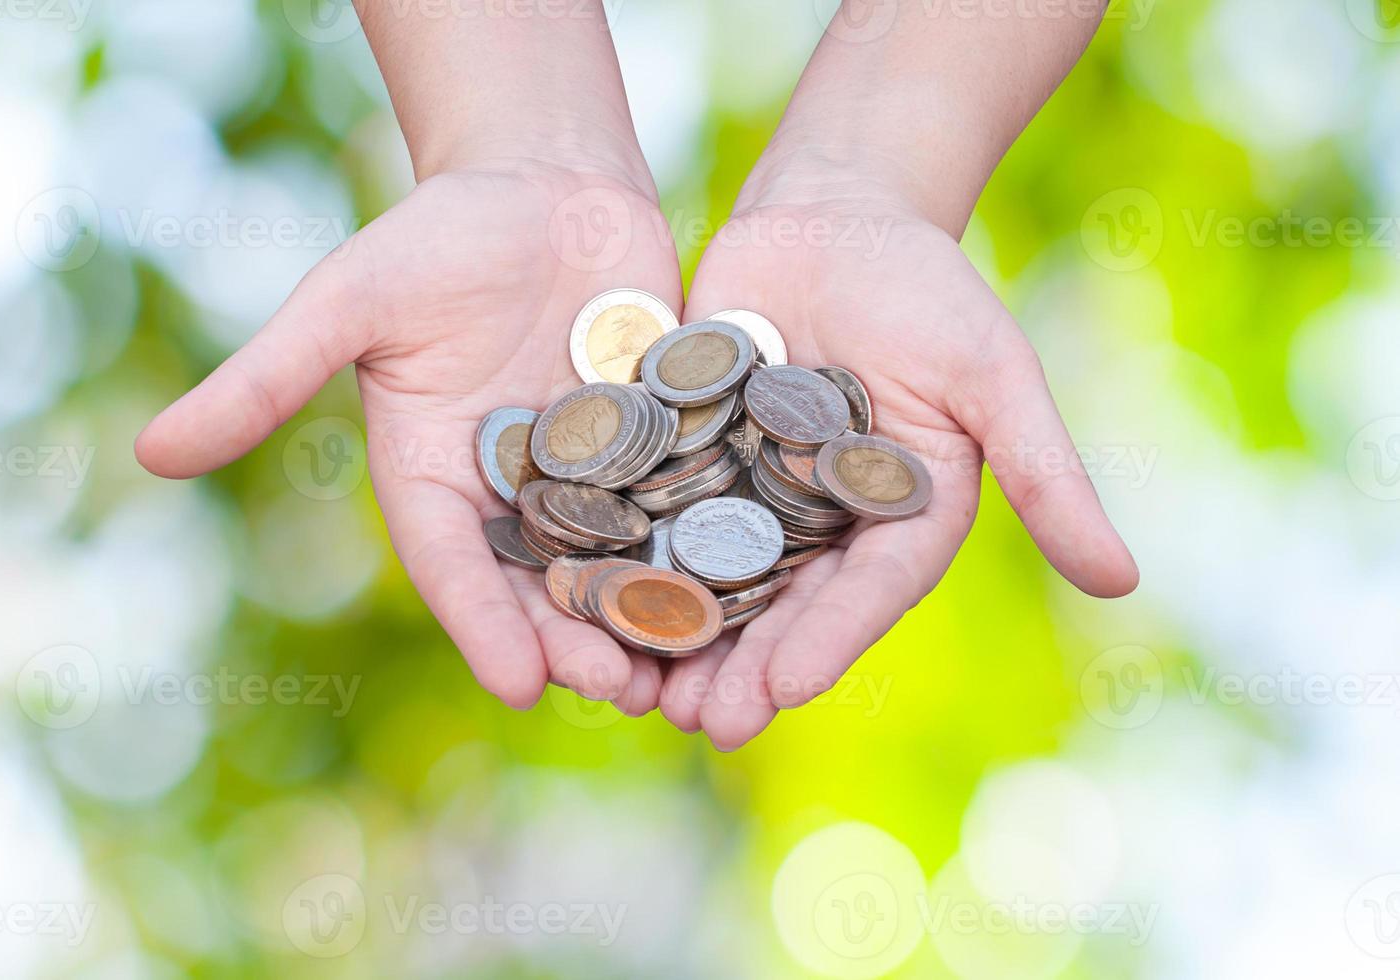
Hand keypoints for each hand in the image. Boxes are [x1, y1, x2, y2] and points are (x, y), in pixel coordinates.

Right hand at [135, 161, 682, 712]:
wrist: (545, 186)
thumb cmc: (434, 238)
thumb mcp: (346, 304)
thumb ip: (266, 381)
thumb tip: (147, 454)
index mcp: (434, 478)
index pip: (456, 566)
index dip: (485, 626)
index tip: (520, 684)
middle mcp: (514, 492)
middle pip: (545, 583)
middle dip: (580, 638)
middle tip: (621, 688)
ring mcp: (593, 473)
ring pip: (622, 560)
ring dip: (652, 615)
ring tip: (689, 666)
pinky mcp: (661, 442)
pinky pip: (686, 502)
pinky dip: (710, 547)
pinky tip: (747, 588)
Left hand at [658, 163, 1138, 749]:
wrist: (831, 210)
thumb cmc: (926, 285)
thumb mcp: (993, 374)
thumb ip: (1046, 475)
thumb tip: (1126, 584)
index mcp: (900, 517)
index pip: (865, 593)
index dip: (827, 641)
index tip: (784, 689)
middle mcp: (822, 522)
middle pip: (781, 606)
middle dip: (743, 665)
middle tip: (703, 722)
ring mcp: (748, 493)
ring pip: (709, 578)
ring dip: (675, 637)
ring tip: (635, 690)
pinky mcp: (684, 456)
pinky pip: (650, 513)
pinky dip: (621, 558)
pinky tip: (581, 599)